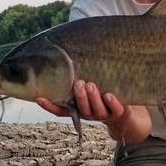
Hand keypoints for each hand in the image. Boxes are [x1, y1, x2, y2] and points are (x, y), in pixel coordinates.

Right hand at [36, 80, 150, 141]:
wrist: (127, 114)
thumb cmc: (103, 95)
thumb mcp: (90, 87)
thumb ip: (79, 76)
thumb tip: (65, 51)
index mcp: (79, 108)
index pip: (61, 110)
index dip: (49, 106)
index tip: (38, 97)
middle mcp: (89, 113)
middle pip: (81, 108)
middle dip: (79, 96)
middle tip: (78, 83)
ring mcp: (104, 114)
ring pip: (96, 109)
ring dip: (92, 98)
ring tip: (90, 85)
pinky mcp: (119, 113)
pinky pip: (115, 109)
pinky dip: (112, 102)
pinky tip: (109, 95)